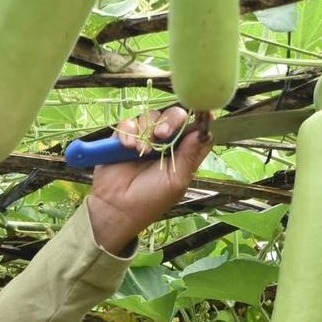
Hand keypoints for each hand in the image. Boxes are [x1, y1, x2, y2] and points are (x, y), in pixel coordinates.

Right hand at [86, 106, 212, 253]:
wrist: (117, 208)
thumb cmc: (150, 200)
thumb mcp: (177, 181)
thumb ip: (190, 155)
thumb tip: (204, 132)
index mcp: (182, 153)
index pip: (195, 129)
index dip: (199, 119)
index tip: (201, 113)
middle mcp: (165, 143)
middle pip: (174, 116)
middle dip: (170, 120)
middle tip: (162, 134)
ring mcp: (144, 139)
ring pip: (151, 117)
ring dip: (146, 131)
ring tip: (141, 151)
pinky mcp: (124, 138)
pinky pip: (128, 123)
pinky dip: (128, 132)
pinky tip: (128, 147)